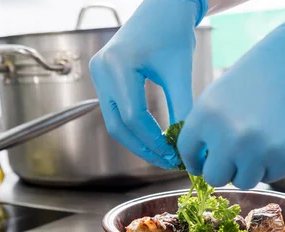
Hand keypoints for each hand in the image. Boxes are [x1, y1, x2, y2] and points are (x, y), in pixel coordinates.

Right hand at [89, 0, 203, 168]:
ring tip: (162, 155)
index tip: (174, 156)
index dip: (153, 141)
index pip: (132, 116)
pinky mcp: (104, 78)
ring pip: (113, 122)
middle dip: (143, 148)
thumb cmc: (174, 31)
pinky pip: (115, 111)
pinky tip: (154, 139)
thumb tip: (186, 145)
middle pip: (117, 125)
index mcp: (118, 65)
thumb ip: (181, 108)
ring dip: (137, 142)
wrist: (163, 6)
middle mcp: (101, 70)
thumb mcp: (180, 72)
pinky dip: (134, 128)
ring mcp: (99, 74)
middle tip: (168, 163)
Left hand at [178, 0, 284, 188]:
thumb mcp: (225, 92)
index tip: (204, 163)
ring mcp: (256, 151)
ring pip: (242, 182)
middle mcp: (227, 136)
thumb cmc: (269, 71)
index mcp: (206, 114)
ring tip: (266, 141)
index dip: (197, 161)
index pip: (188, 153)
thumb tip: (203, 159)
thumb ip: (210, 125)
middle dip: (226, 169)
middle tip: (240, 155)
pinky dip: (274, 165)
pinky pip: (269, 176)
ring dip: (251, 169)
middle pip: (214, 176)